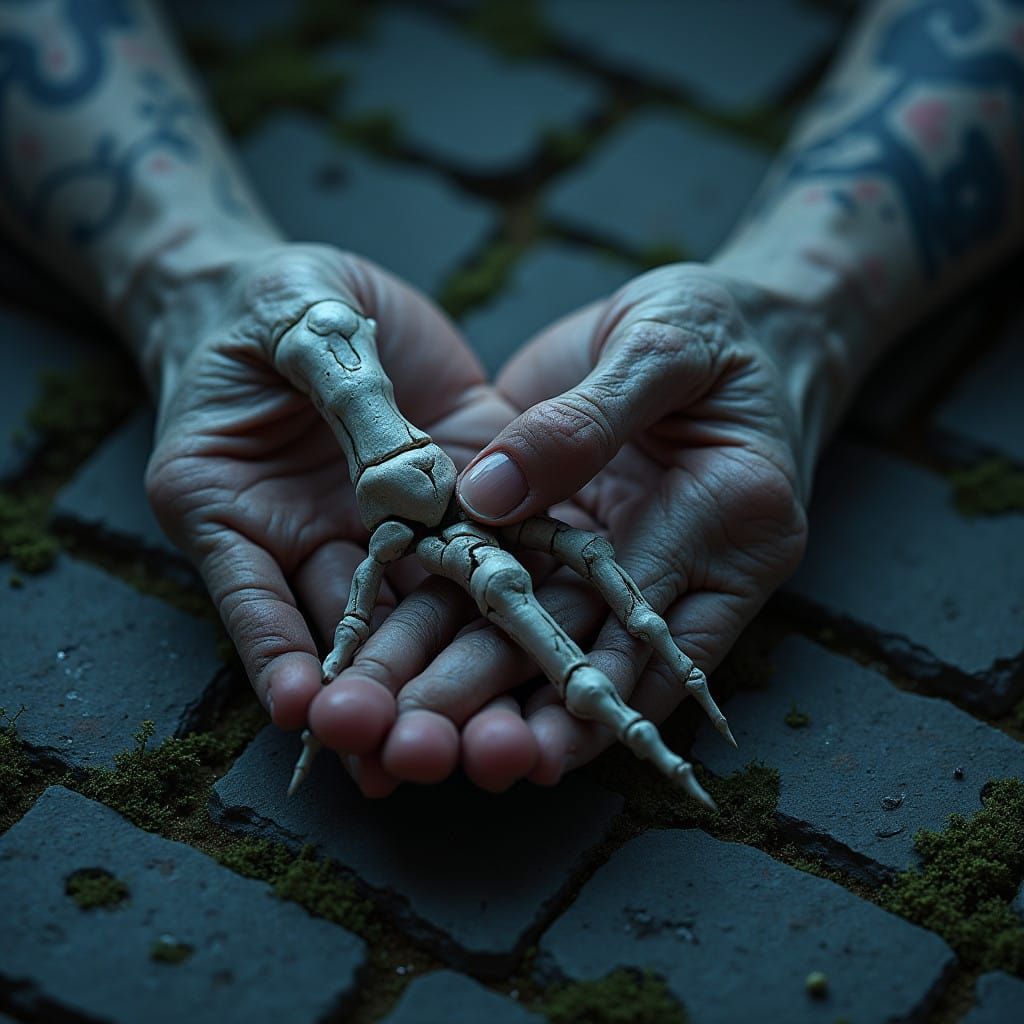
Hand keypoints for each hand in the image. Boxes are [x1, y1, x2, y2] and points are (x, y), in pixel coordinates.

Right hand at [142, 242, 515, 773]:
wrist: (317, 294)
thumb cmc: (269, 304)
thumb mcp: (294, 329)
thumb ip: (344, 398)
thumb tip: (401, 487)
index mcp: (232, 509)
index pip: (250, 596)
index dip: (277, 653)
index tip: (307, 712)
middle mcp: (315, 537)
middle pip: (346, 626)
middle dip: (379, 693)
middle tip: (411, 756)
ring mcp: (394, 525)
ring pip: (424, 611)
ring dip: (452, 678)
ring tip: (487, 749)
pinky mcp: (462, 496)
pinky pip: (491, 553)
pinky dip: (513, 604)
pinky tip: (546, 657)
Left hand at [373, 263, 812, 790]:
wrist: (717, 320)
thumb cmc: (713, 322)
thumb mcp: (663, 345)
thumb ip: (585, 419)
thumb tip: (489, 496)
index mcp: (734, 517)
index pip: (653, 619)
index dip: (591, 686)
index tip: (527, 747)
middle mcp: (683, 563)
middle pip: (592, 650)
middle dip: (510, 709)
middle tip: (429, 754)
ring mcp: (621, 559)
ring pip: (547, 637)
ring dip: (477, 693)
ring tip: (405, 745)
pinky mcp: (566, 539)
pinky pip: (519, 594)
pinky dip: (471, 640)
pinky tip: (413, 682)